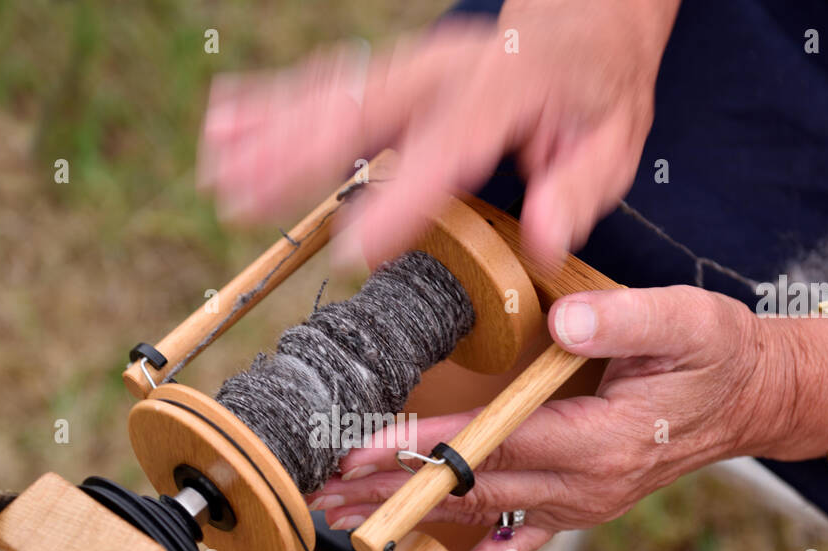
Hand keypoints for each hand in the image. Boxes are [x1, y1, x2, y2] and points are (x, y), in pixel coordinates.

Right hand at [199, 0, 678, 262]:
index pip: (446, 149)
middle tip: (241, 199)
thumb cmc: (595, 92)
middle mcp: (445, 69)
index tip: (353, 250)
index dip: (398, 201)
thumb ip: (577, 191)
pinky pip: (324, 79)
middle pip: (361, 109)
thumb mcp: (612, 144)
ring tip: (214, 167)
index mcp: (504, 89)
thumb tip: (545, 242)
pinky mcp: (390, 65)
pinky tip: (225, 116)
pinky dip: (271, 99)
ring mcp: (411, 62)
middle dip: (296, 156)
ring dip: (267, 130)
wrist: (584, 19)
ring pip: (329, 92)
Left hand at [309, 285, 827, 550]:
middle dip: (392, 486)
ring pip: (482, 512)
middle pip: (471, 486)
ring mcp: (582, 503)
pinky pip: (525, 542)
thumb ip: (623, 322)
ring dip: (412, 515)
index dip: (424, 445)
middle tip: (323, 487)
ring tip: (348, 521)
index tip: (362, 451)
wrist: (752, 400)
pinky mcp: (581, 506)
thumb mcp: (685, 320)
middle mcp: (585, 484)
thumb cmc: (716, 354)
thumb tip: (559, 325)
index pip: (493, 441)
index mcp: (600, 439)